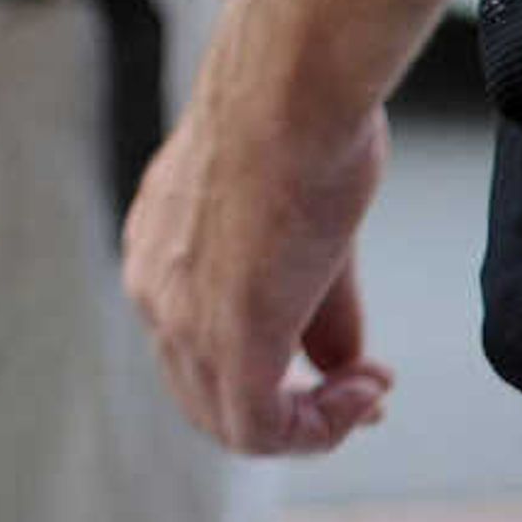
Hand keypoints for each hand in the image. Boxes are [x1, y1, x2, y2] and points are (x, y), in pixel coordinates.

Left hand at [123, 88, 395, 454]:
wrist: (292, 91)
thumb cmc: (301, 124)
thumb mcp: (301, 224)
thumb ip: (313, 306)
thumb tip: (341, 366)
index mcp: (158, 250)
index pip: (197, 345)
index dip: (273, 373)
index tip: (345, 367)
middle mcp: (153, 287)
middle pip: (206, 393)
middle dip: (293, 407)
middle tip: (364, 391)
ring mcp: (180, 317)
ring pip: (229, 420)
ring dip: (310, 423)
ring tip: (368, 390)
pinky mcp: (227, 338)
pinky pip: (259, 429)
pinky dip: (320, 430)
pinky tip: (367, 390)